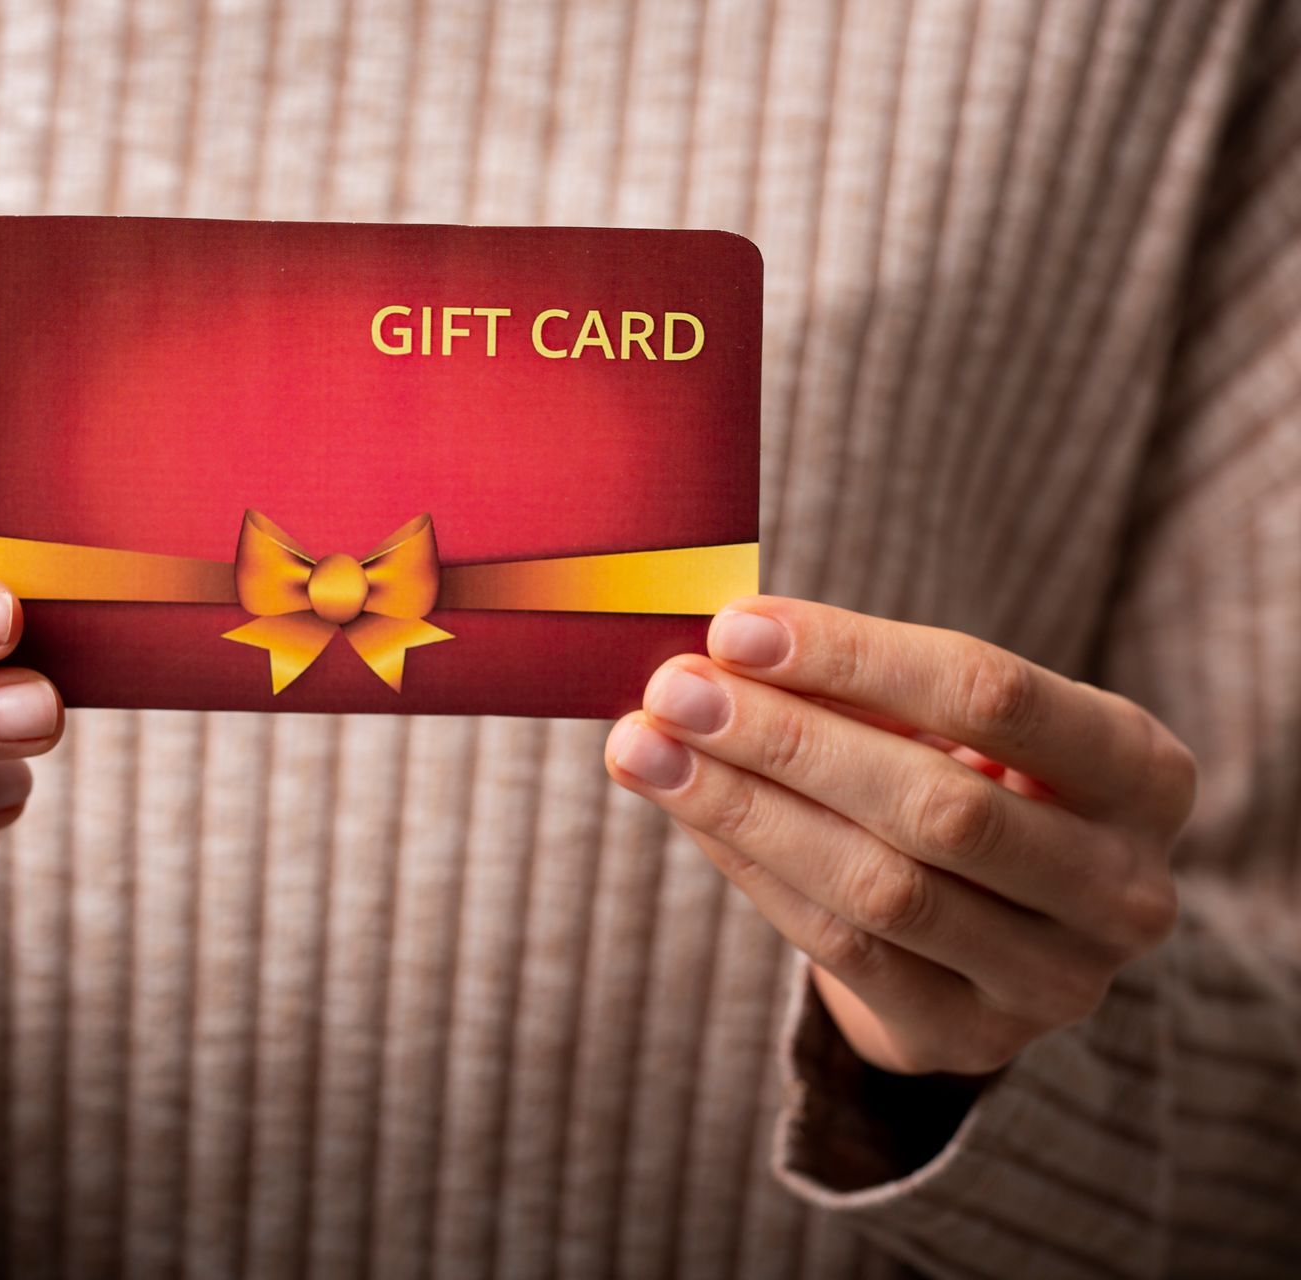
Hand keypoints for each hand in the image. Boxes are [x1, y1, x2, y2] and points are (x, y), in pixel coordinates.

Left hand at [605, 597, 1194, 1076]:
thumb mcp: (964, 725)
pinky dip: (751, 868)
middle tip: (672, 690)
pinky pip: (841, 949)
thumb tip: (718, 648)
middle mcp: (1124, 887)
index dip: (855, 658)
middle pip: (935, 803)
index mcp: (1144, 771)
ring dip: (745, 808)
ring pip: (880, 886)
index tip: (736, 627)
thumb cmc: (976, 780)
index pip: (994, 693)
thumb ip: (867, 687)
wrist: (1008, 931)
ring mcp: (1057, 980)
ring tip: (645, 749)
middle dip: (786, 739)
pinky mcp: (973, 1037)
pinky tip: (685, 810)